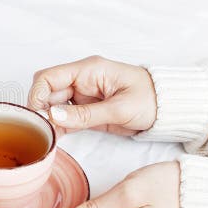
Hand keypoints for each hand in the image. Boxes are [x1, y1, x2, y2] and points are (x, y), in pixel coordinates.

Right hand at [28, 55, 156, 135]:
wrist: (170, 108)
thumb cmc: (151, 99)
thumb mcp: (120, 109)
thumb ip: (85, 114)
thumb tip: (53, 116)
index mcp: (88, 70)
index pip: (49, 77)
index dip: (37, 94)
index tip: (37, 115)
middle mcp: (81, 80)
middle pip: (47, 91)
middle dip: (41, 110)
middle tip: (42, 130)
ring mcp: (83, 95)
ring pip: (53, 105)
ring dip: (48, 120)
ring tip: (48, 136)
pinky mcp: (86, 110)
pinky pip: (65, 117)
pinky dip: (58, 126)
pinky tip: (56, 137)